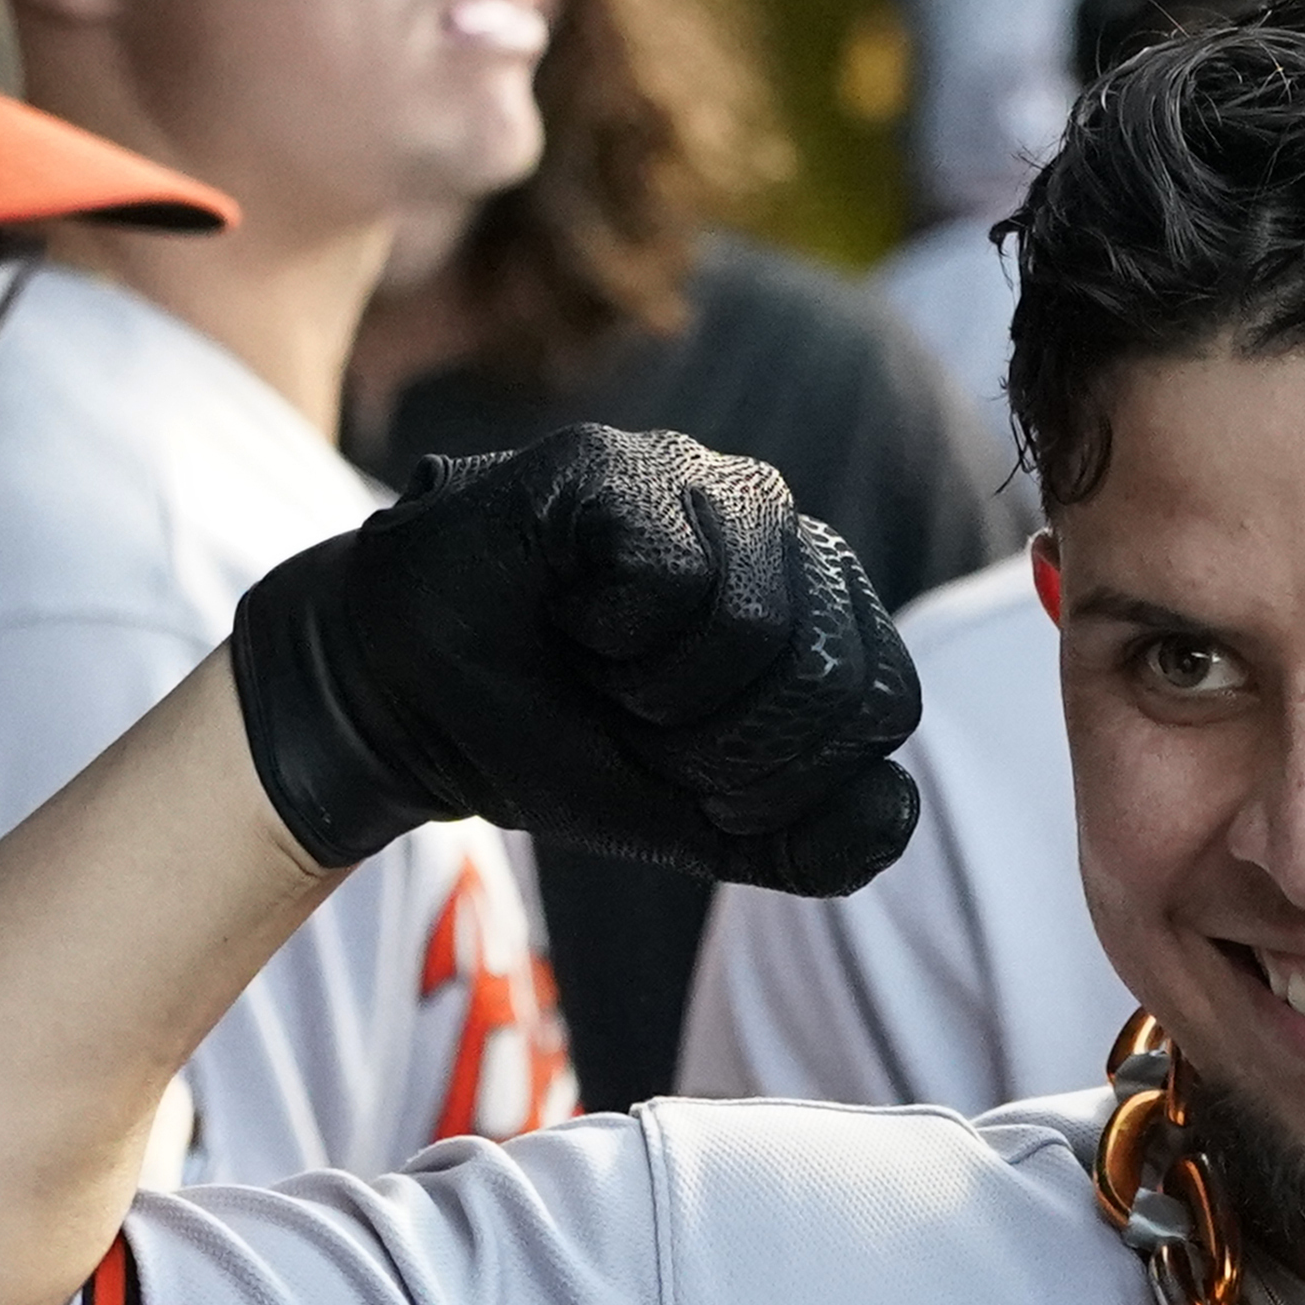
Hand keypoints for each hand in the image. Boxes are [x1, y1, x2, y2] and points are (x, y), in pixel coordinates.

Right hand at [228, 426, 921, 892]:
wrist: (405, 707)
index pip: (881, 703)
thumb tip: (898, 811)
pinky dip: (610, 633)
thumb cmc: (557, 744)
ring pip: (759, 625)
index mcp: (816, 604)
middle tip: (635, 720)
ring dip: (658, 692)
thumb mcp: (696, 824)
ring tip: (598, 663)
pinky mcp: (619, 465)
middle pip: (831, 674)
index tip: (690, 769)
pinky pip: (674, 574)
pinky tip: (566, 611)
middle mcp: (779, 528)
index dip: (783, 776)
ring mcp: (702, 482)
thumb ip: (807, 839)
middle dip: (722, 747)